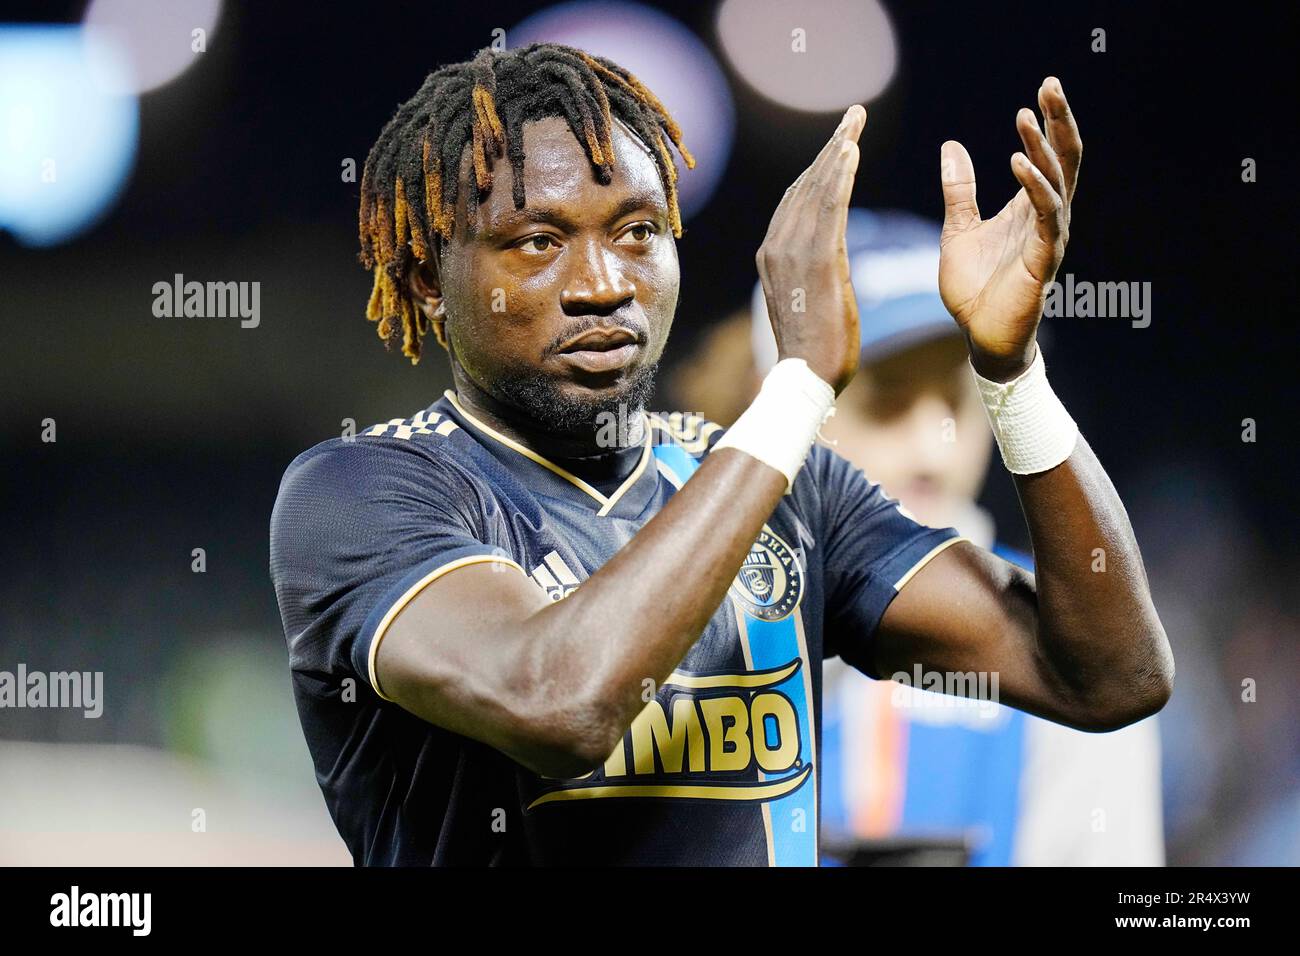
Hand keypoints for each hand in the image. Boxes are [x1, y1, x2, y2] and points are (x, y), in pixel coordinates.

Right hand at [756, 104, 866, 394]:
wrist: (806, 379)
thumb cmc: (816, 350)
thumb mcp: (813, 301)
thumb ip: (817, 271)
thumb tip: (829, 259)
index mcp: (772, 255)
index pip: (797, 200)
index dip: (819, 167)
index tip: (841, 142)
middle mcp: (775, 247)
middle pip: (805, 185)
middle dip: (831, 147)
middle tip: (854, 116)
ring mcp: (792, 252)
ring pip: (816, 189)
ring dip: (838, 151)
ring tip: (856, 122)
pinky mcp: (816, 261)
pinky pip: (829, 208)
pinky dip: (840, 177)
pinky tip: (853, 152)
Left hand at [938, 77, 1081, 380]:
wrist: (979, 336)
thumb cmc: (974, 288)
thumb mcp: (958, 229)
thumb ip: (959, 191)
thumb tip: (952, 145)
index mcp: (1028, 207)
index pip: (1048, 155)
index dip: (1048, 123)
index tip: (1042, 90)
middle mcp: (1046, 217)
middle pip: (1064, 159)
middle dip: (1059, 121)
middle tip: (1050, 85)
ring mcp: (1048, 236)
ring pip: (1057, 181)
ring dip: (1043, 147)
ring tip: (1027, 117)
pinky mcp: (1042, 257)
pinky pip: (1044, 214)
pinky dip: (1034, 186)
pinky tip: (1019, 162)